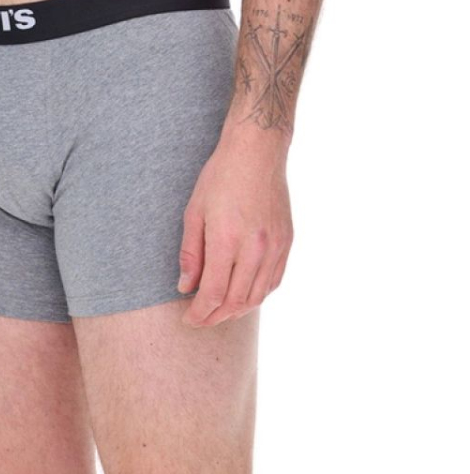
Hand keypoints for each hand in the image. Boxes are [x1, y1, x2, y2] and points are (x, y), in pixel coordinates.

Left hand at [177, 141, 292, 326]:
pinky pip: (274, 280)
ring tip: (219, 312)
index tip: (188, 319)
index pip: (214, 293)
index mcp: (227, 239)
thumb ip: (191, 254)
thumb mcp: (194, 212)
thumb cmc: (220, 178)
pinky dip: (258, 295)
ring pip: (258, 295)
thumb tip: (186, 287)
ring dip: (237, 310)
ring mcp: (275, 246)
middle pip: (236, 300)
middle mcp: (255, 247)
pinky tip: (244, 295)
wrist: (257, 153)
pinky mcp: (287, 242)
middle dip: (215, 317)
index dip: (200, 313)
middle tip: (200, 320)